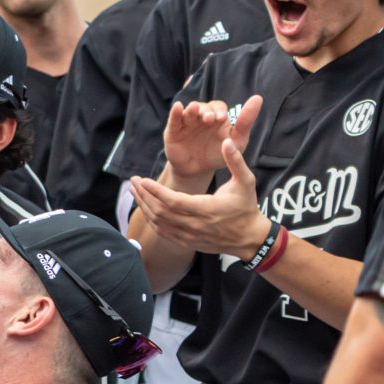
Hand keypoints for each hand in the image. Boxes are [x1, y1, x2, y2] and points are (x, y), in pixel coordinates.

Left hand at [131, 133, 272, 258]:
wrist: (250, 238)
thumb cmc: (247, 207)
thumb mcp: (246, 182)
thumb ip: (235, 161)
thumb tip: (227, 141)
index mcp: (207, 209)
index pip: (174, 201)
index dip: (156, 191)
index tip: (143, 180)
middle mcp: (196, 225)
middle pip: (161, 212)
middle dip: (144, 196)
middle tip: (133, 181)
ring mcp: (190, 236)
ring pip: (159, 223)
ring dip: (144, 207)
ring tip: (134, 191)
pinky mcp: (187, 242)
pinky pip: (163, 233)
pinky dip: (151, 220)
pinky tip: (145, 207)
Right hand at [158, 93, 258, 183]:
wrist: (197, 171)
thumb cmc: (219, 155)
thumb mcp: (237, 142)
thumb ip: (245, 122)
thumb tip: (258, 98)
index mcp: (217, 118)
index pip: (219, 108)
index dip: (219, 111)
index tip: (222, 118)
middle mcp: (202, 117)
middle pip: (203, 107)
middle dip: (206, 112)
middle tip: (209, 119)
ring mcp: (187, 122)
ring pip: (189, 111)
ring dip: (192, 110)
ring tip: (194, 110)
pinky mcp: (173, 130)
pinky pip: (174, 118)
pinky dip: (175, 112)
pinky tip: (178, 107)